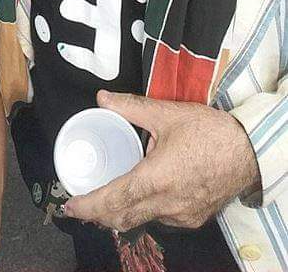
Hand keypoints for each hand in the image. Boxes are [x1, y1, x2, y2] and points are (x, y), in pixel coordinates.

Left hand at [63, 90, 259, 231]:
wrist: (250, 150)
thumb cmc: (210, 131)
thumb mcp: (167, 113)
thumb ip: (131, 106)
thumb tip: (103, 98)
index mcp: (156, 179)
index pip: (113, 200)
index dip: (88, 206)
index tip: (70, 206)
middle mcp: (167, 204)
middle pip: (123, 218)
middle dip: (99, 215)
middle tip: (81, 207)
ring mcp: (181, 215)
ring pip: (142, 220)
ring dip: (122, 214)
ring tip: (106, 201)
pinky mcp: (193, 217)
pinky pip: (162, 219)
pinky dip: (146, 211)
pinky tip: (143, 196)